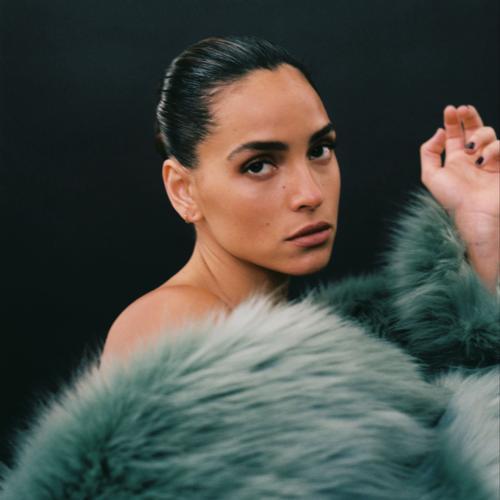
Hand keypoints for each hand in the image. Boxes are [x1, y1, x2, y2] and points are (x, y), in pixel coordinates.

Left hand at [420, 105, 498, 291]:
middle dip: (469, 116)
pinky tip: (485, 162)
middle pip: (474, 128)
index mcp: (456, 161)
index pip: (455, 135)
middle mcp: (473, 159)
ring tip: (473, 152)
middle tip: (463, 109)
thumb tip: (438, 132)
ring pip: (489, 134)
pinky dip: (493, 150)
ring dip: (479, 137)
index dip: (453, 120)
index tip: (450, 109)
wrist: (476, 215)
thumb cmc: (453, 199)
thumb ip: (428, 152)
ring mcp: (491, 161)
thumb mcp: (431, 176)